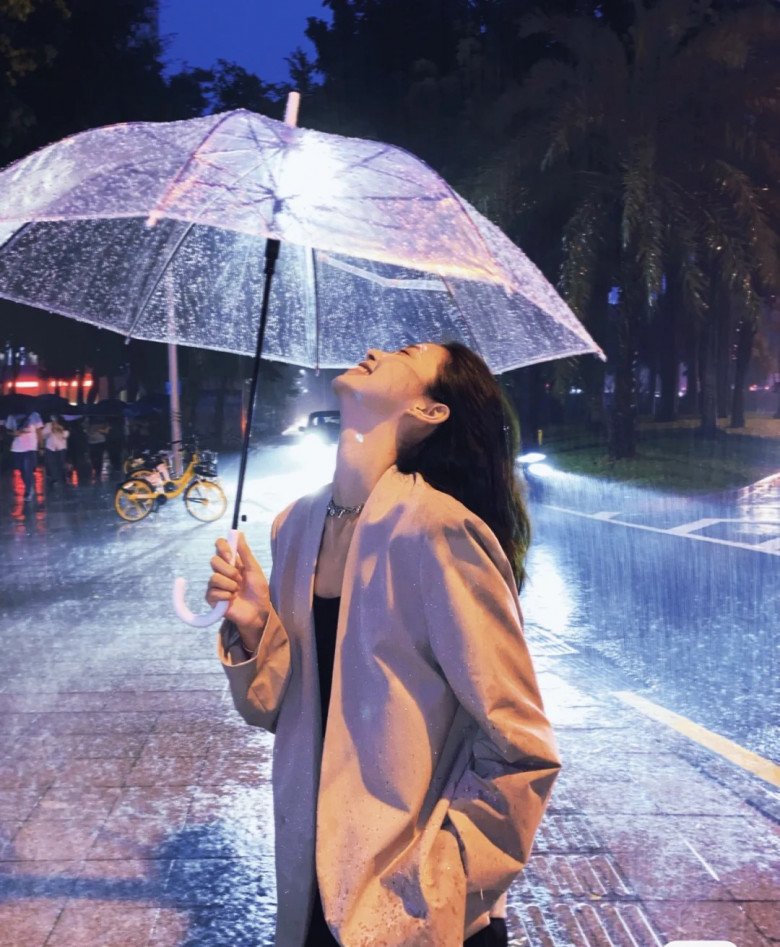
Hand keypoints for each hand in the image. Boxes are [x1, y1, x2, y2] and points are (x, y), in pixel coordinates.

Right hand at [206, 532, 269, 651]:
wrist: (259, 611)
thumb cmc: (258, 590)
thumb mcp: (254, 569)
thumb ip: (245, 552)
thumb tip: (238, 533)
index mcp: (232, 562)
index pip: (220, 546)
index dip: (222, 548)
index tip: (230, 556)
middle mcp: (222, 571)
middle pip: (214, 560)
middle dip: (228, 570)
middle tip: (239, 579)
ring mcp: (216, 585)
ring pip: (214, 577)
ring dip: (229, 585)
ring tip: (237, 591)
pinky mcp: (213, 599)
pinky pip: (213, 592)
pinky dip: (226, 595)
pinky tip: (232, 599)